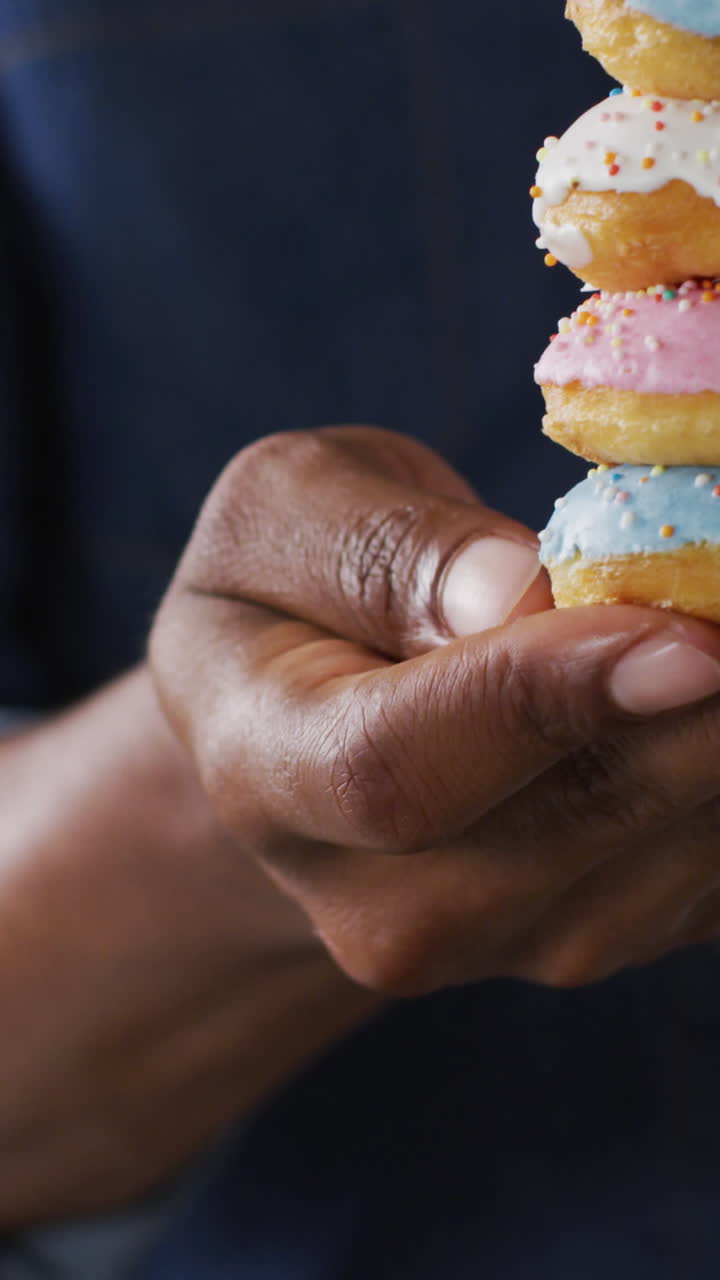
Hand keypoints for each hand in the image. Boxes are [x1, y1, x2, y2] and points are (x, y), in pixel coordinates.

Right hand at [151, 426, 719, 994]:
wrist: (309, 732)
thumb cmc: (294, 593)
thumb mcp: (290, 514)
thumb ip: (384, 547)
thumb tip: (516, 593)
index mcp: (265, 771)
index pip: (397, 769)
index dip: (542, 704)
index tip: (683, 640)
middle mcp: (375, 900)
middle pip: (567, 827)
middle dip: (702, 720)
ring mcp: (492, 940)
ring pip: (667, 859)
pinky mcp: (585, 937)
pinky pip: (707, 878)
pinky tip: (717, 697)